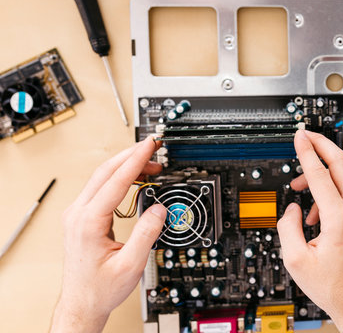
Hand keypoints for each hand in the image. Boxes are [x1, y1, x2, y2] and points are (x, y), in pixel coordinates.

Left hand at [51, 137, 166, 332]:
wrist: (82, 302)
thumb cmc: (100, 289)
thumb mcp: (130, 265)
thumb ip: (146, 234)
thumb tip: (159, 209)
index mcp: (87, 223)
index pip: (114, 182)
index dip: (135, 161)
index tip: (149, 147)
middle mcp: (77, 214)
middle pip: (104, 172)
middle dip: (131, 156)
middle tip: (153, 149)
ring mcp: (77, 215)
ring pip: (101, 178)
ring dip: (125, 166)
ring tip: (150, 164)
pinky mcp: (81, 217)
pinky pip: (100, 188)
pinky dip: (118, 178)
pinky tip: (134, 178)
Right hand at [277, 130, 342, 332]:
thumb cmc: (334, 285)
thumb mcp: (296, 261)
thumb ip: (287, 227)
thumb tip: (291, 209)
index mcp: (339, 220)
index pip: (319, 174)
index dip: (306, 151)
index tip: (299, 136)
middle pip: (341, 163)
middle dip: (323, 144)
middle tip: (307, 134)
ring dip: (321, 172)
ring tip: (299, 186)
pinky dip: (327, 191)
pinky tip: (313, 212)